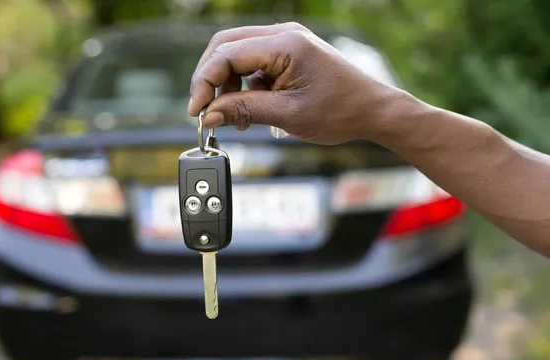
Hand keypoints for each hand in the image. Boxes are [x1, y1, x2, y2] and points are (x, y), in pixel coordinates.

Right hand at [188, 22, 408, 144]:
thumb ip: (243, 111)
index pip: (227, 53)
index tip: (196, 111)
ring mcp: (287, 42)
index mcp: (286, 43)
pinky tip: (248, 108)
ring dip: (227, 84)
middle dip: (210, 78)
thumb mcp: (287, 115)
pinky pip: (253, 63)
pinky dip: (244, 85)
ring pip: (237, 54)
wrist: (372, 111)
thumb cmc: (340, 111)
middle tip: (204, 110)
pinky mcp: (288, 54)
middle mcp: (284, 34)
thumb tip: (209, 115)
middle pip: (226, 46)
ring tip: (232, 117)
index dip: (204, 82)